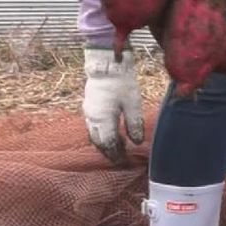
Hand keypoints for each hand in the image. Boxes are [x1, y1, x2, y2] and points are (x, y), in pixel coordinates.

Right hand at [83, 47, 144, 164]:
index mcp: (103, 120)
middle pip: (99, 141)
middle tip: (120, 156)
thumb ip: (134, 124)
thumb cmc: (121, 83)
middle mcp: (92, 118)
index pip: (108, 144)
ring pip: (94, 134)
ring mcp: (88, 112)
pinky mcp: (89, 106)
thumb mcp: (132, 104)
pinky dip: (101, 132)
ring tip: (118, 145)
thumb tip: (136, 142)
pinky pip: (92, 126)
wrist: (106, 64)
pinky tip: (111, 131)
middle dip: (108, 151)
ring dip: (104, 142)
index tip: (123, 160)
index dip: (115, 154)